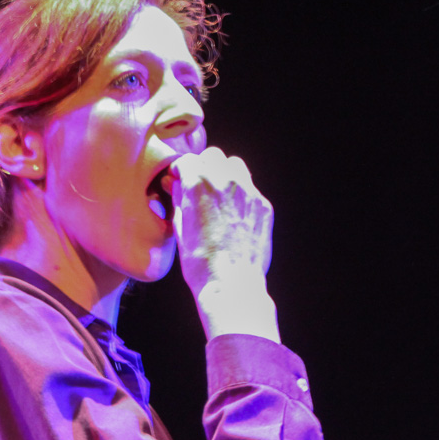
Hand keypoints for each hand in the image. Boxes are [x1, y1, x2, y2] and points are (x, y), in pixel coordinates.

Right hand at [169, 147, 279, 340]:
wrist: (232, 283)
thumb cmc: (199, 262)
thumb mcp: (179, 227)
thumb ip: (178, 199)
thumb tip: (175, 185)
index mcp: (198, 183)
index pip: (187, 159)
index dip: (180, 170)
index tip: (178, 180)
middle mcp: (226, 180)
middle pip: (213, 156)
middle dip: (203, 166)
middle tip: (199, 185)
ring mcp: (249, 192)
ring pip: (236, 165)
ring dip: (225, 174)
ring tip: (218, 195)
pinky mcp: (263, 205)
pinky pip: (250, 188)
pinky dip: (240, 194)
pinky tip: (234, 214)